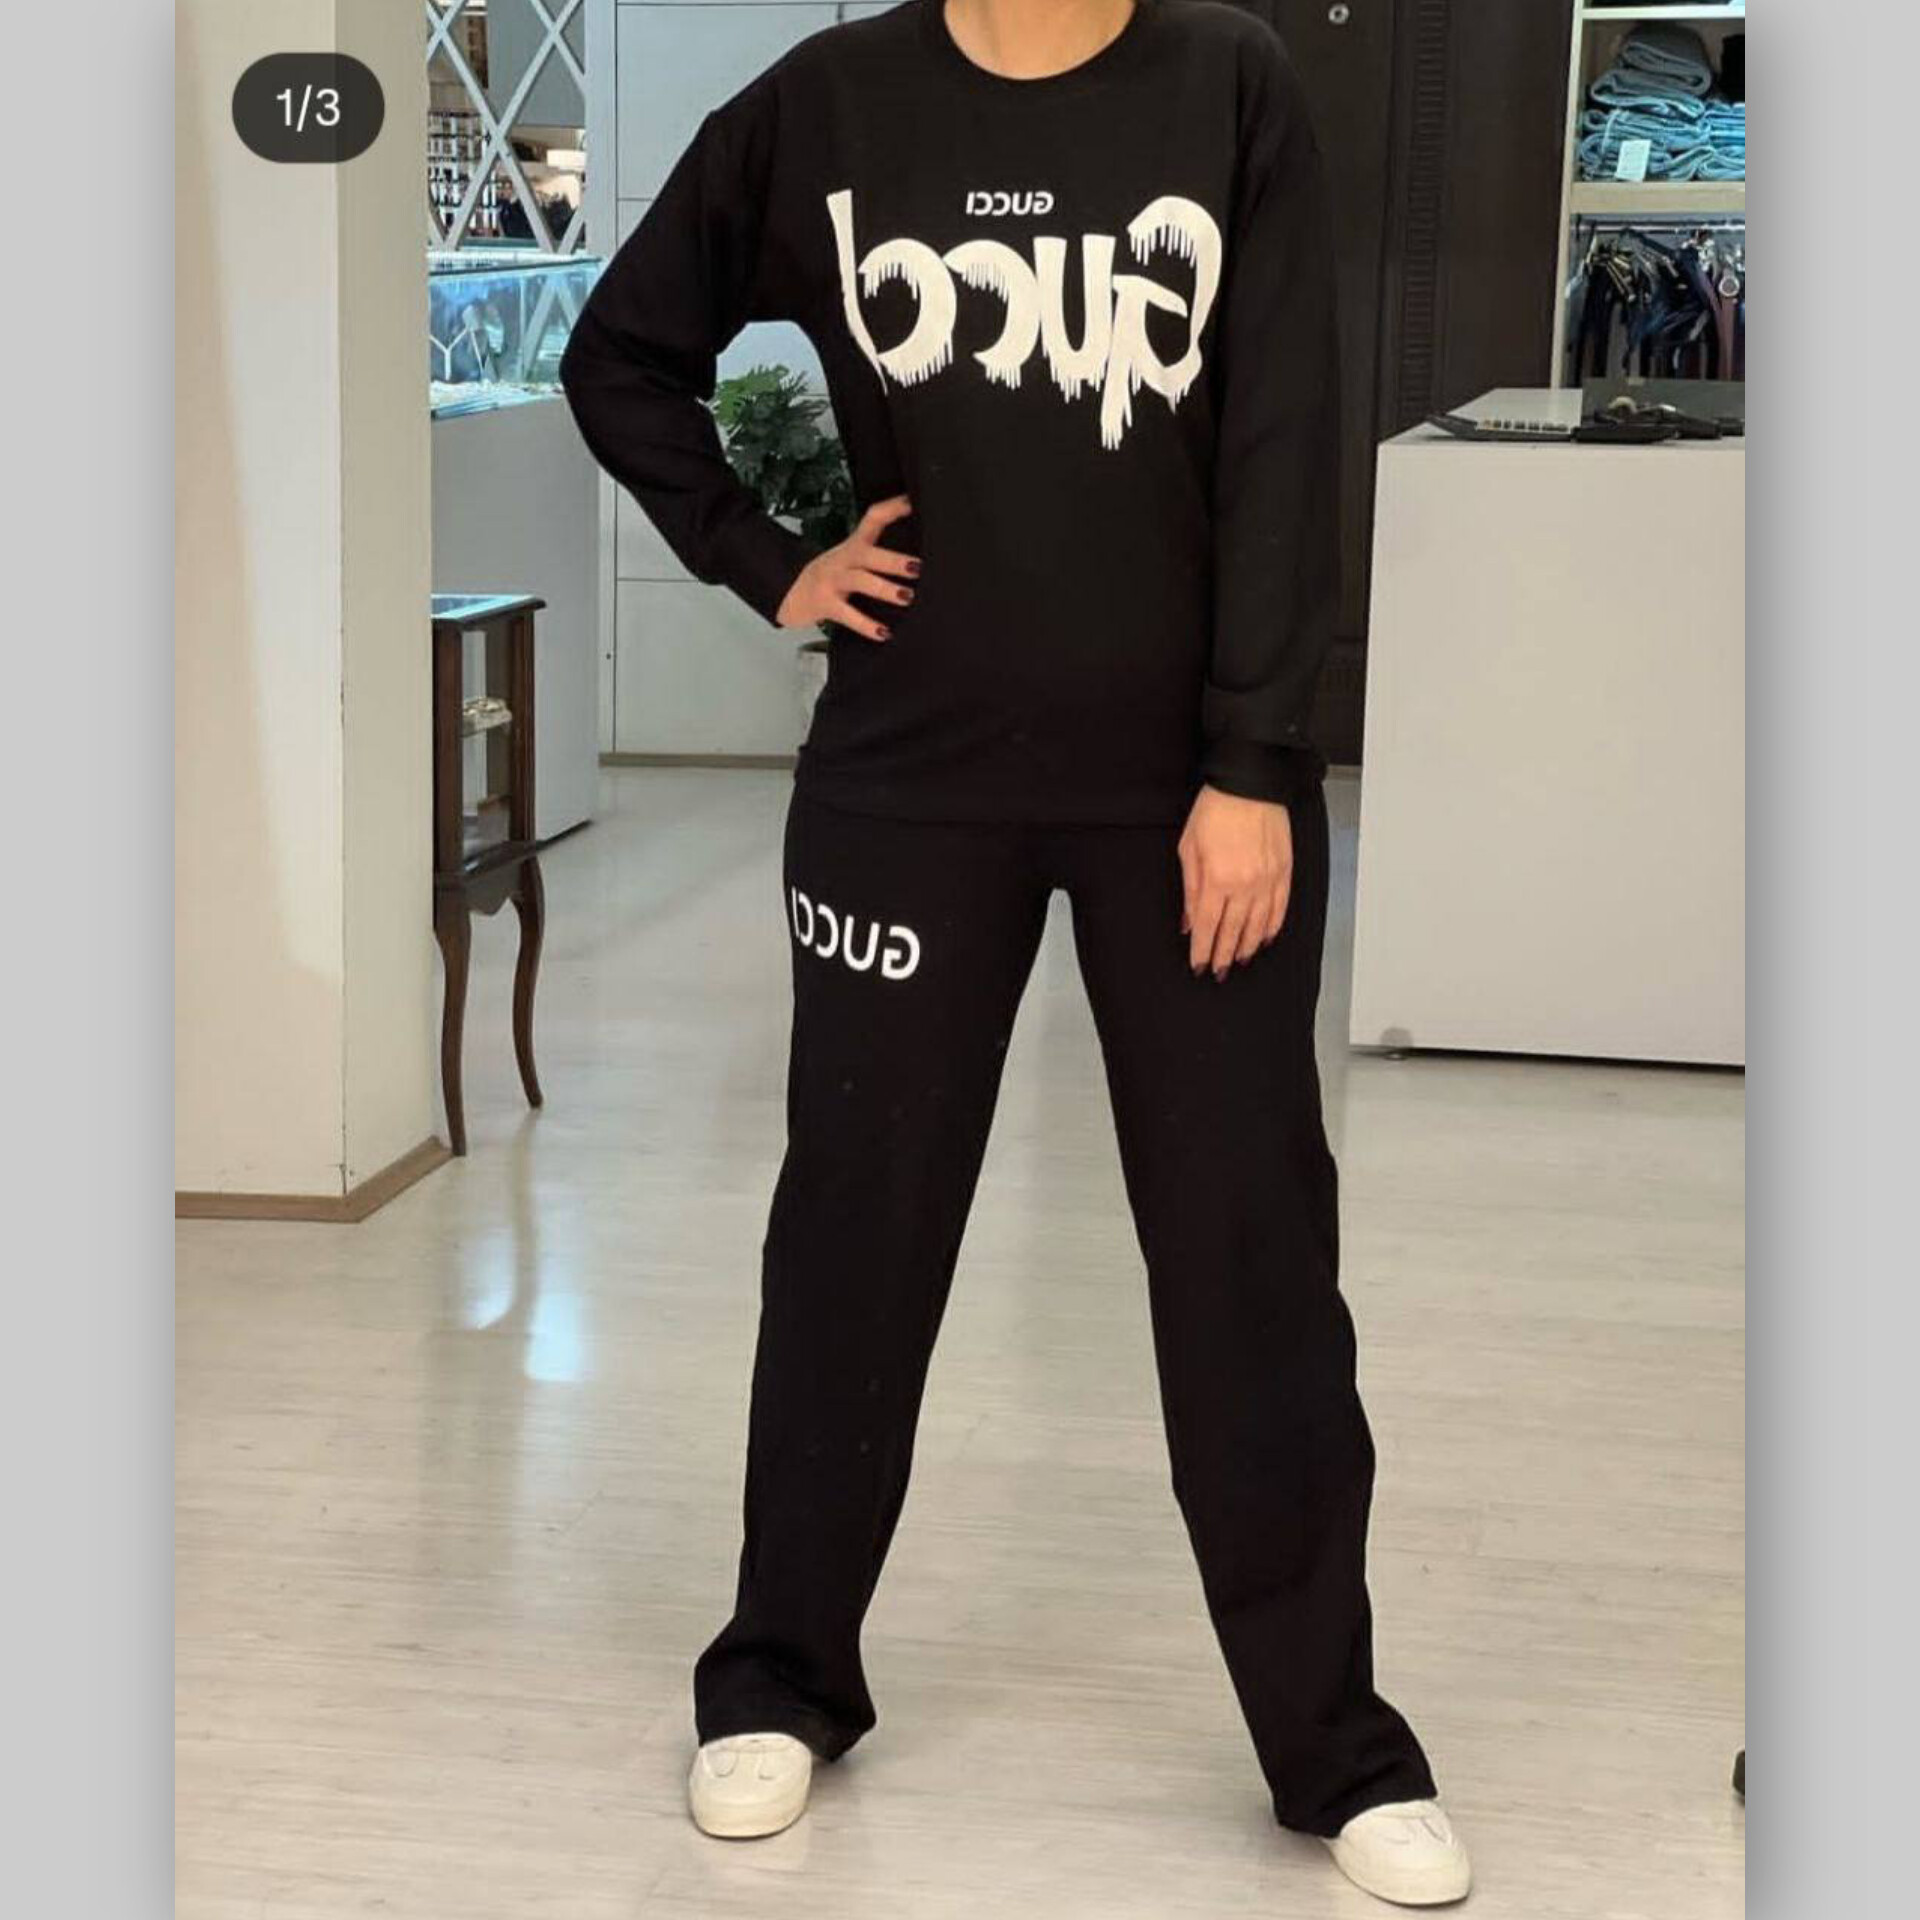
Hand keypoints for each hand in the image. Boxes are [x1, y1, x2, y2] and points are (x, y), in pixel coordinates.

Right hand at [775, 494, 918, 639]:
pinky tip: (883, 633)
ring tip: (906, 597)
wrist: (791, 593)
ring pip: (860, 581)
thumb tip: (916, 558)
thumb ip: (877, 553)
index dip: (891, 509)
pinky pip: (848, 615)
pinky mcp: (826, 604)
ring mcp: (833, 581)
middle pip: (868, 554)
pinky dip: (866, 625)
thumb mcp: (851, 558)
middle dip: (893, 560)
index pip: (872, 519)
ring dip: (884, 588)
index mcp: (854, 545)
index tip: (912, 503)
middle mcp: (843, 559)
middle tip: (918, 567)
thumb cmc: (832, 575)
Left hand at [1178, 785, 1292, 979]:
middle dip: (1223, 955)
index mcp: (1217, 879)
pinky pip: (1280, 909)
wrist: (1250, 782)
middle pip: (1232, 932)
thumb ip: (1189, 890)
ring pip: (1258, 925)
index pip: (1208, 927)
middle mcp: (1244, 885)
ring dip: (1247, 946)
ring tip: (1239, 960)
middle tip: (1219, 972)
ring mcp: (1268, 880)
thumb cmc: (1216, 809)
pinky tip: (1264, 938)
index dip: (1203, 951)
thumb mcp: (1189, 849)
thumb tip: (1189, 922)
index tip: (1199, 966)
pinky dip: (1272, 927)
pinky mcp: (1284, 871)